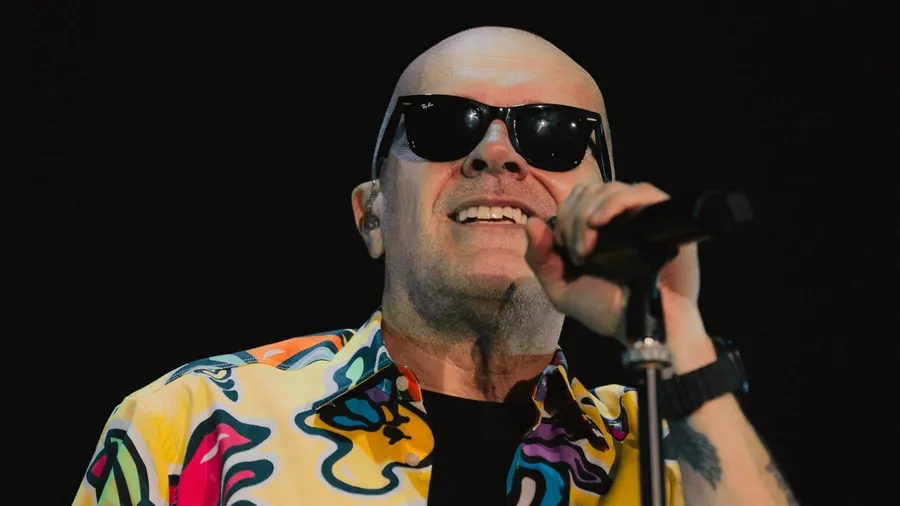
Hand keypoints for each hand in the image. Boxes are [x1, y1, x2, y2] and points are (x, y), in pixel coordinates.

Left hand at [524, 182, 707, 350]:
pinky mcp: (664, 217)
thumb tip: (531, 222)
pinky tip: (600, 222)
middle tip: (578, 253)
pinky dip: (616, 201)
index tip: (563, 249)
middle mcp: (619, 218)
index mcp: (595, 230)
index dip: (564, 217)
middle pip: (590, 191)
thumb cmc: (605, 310)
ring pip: (611, 189)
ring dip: (590, 213)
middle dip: (574, 218)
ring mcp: (642, 215)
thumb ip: (540, 258)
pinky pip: (642, 191)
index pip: (575, 199)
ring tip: (588, 248)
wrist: (642, 327)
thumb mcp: (562, 289)